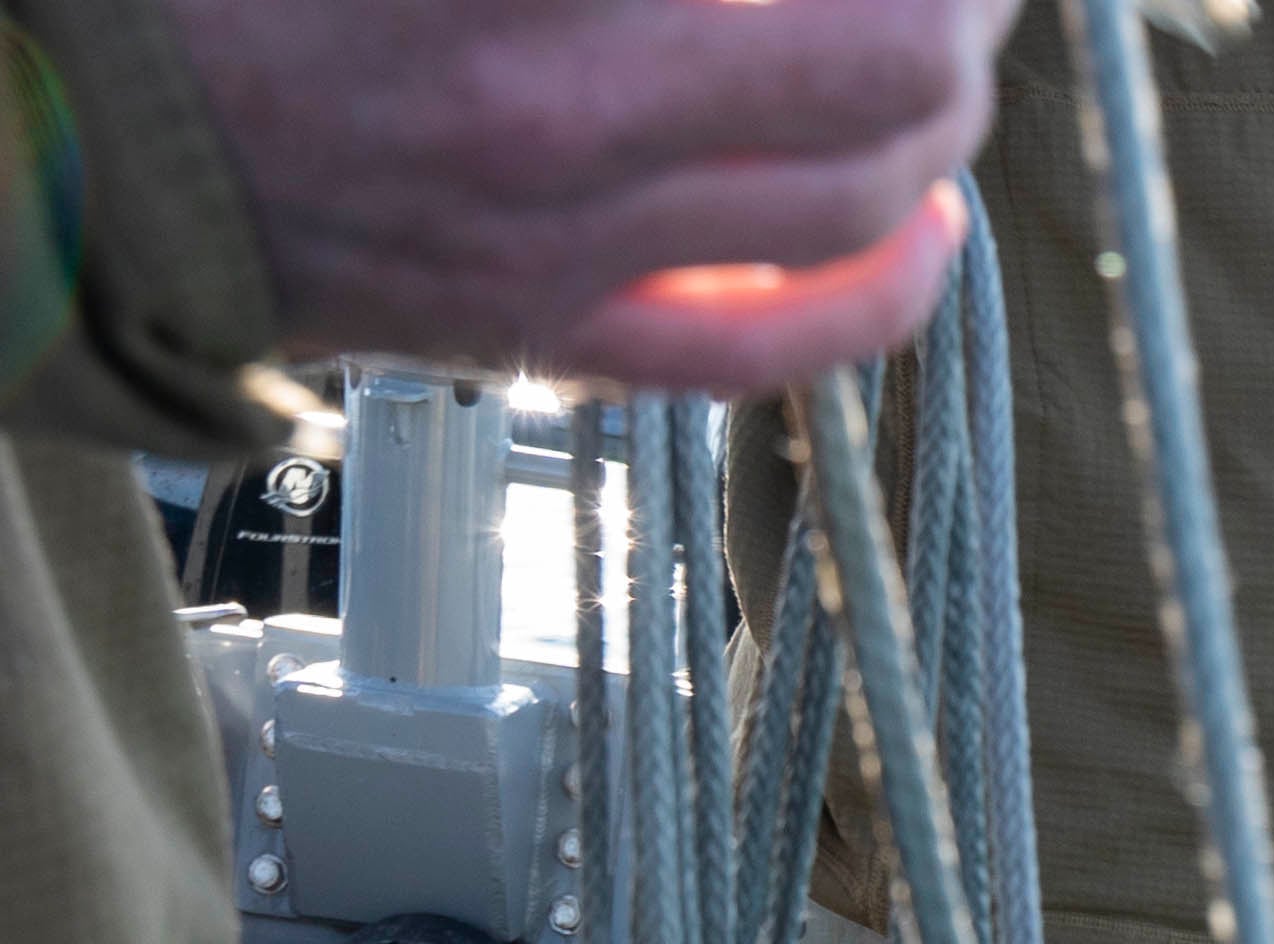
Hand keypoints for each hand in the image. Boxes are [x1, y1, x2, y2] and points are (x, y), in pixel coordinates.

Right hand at [173, 0, 1016, 393]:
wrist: (72, 132)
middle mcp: (561, 112)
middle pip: (886, 56)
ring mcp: (566, 242)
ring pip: (863, 195)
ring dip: (946, 108)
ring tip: (952, 40)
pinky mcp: (552, 333)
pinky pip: (776, 341)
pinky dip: (889, 281)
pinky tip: (931, 218)